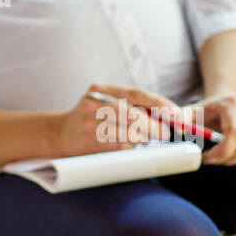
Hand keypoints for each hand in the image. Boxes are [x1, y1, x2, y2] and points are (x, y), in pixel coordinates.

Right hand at [51, 82, 183, 156]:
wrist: (58, 133)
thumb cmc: (91, 119)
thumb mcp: (106, 103)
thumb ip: (132, 105)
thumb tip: (167, 116)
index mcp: (102, 88)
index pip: (137, 94)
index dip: (160, 104)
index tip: (176, 115)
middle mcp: (94, 103)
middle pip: (135, 115)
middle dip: (155, 127)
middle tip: (165, 134)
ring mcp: (89, 122)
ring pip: (129, 133)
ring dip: (143, 139)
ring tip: (143, 139)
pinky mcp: (88, 141)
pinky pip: (119, 146)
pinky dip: (130, 147)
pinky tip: (128, 145)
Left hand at [183, 90, 235, 164]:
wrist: (228, 99)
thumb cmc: (208, 110)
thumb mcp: (192, 112)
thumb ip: (181, 119)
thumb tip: (179, 130)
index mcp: (232, 103)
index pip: (234, 134)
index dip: (221, 152)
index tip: (207, 159)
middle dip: (225, 158)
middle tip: (213, 159)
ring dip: (235, 160)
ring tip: (222, 155)